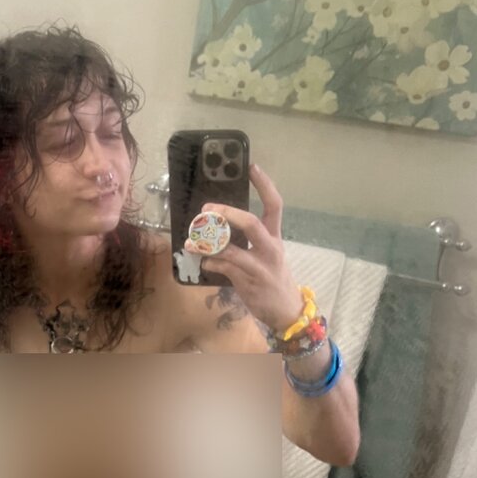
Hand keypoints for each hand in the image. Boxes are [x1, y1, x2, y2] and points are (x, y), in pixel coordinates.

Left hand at [185, 163, 303, 332]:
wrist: (286, 310)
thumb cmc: (272, 277)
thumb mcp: (268, 254)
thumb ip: (249, 239)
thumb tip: (220, 223)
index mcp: (275, 237)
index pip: (275, 205)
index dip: (264, 185)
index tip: (252, 166)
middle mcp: (270, 249)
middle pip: (251, 224)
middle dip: (227, 214)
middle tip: (207, 209)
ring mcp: (259, 267)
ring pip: (232, 251)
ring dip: (208, 244)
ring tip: (191, 241)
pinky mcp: (248, 283)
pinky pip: (224, 269)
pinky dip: (211, 263)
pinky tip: (204, 261)